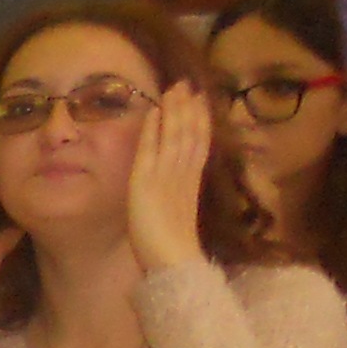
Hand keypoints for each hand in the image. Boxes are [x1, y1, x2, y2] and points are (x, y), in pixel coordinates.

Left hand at [125, 81, 213, 279]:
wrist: (173, 263)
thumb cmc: (172, 249)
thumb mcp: (178, 216)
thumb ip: (178, 199)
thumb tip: (177, 193)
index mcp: (192, 183)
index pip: (199, 144)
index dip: (200, 120)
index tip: (200, 100)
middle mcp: (183, 175)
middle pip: (190, 133)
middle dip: (188, 108)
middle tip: (187, 84)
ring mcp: (167, 177)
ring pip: (175, 135)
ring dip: (173, 110)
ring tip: (173, 88)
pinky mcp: (147, 183)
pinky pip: (150, 150)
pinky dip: (152, 129)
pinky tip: (151, 112)